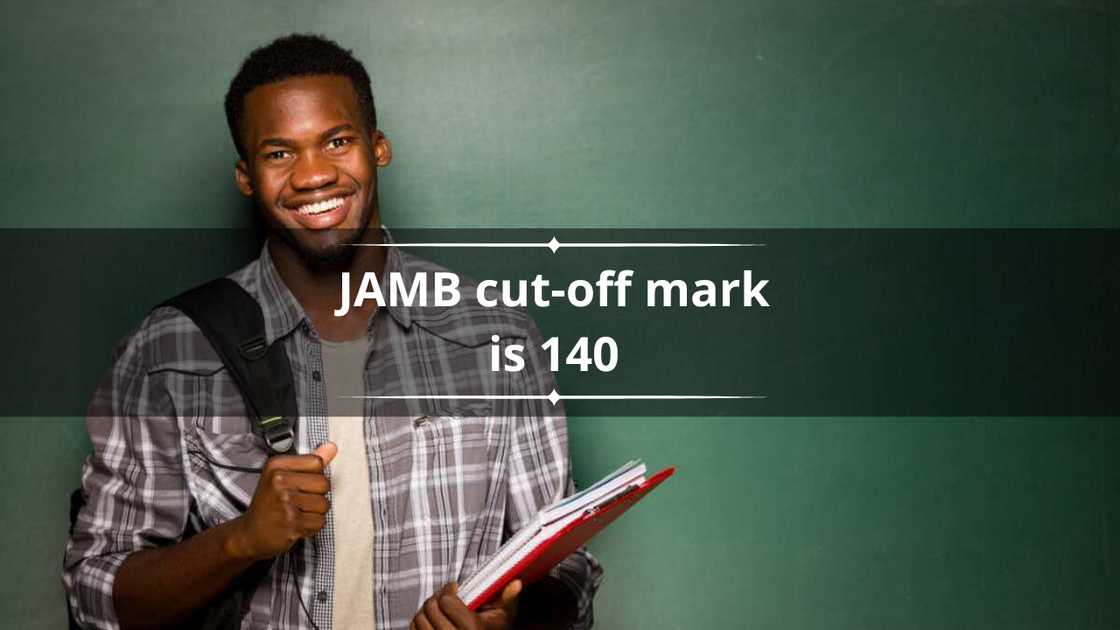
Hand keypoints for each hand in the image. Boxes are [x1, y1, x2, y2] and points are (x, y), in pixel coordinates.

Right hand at [228, 442, 336, 560]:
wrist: (250, 533)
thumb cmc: (268, 503)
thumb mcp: (282, 476)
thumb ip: (309, 462)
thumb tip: (331, 447)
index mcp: (277, 465)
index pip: (316, 462)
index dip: (313, 474)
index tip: (300, 482)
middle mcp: (279, 482)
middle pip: (324, 483)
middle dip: (316, 494)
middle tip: (298, 500)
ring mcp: (286, 503)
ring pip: (324, 504)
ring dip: (315, 512)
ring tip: (297, 512)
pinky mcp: (292, 523)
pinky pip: (320, 521)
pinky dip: (311, 526)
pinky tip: (297, 523)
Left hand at [411, 580, 521, 629]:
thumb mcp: (505, 614)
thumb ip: (508, 598)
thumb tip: (516, 583)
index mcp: (473, 629)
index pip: (447, 602)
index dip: (448, 590)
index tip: (454, 588)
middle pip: (431, 609)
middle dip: (435, 597)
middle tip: (443, 595)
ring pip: (419, 620)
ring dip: (425, 609)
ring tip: (436, 606)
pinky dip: (418, 621)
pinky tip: (430, 619)